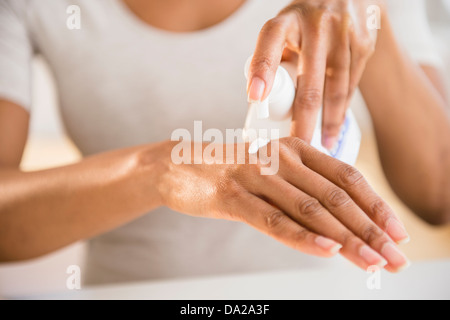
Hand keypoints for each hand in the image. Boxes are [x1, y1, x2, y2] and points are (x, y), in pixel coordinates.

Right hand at [156, 137, 409, 271]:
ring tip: (372, 261)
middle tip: (395, 256)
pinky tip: (327, 250)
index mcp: (294, 149)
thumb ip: (303, 189)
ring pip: (309, 209)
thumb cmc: (231, 173)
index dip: (375, 205)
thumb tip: (341, 221)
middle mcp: (280, 158)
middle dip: (370, 229)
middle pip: (335, 196)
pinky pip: (272, 219)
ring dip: (345, 238)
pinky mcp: (232, 196)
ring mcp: (255, 176)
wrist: (178, 165)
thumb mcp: (273, 173)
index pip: (346, 176)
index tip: (397, 232)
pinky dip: (302, 236)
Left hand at [247, 0, 381, 148]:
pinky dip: (343, 107)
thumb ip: (271, 58)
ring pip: (336, 89)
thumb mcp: (283, 30)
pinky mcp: (365, 42)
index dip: (262, 71)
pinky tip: (337, 125)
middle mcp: (316, 23)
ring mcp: (344, 32)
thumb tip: (260, 99)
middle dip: (304, 122)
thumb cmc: (304, 23)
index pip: (269, 43)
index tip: (255, 99)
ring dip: (330, 122)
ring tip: (323, 146)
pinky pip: (352, 83)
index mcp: (286, 21)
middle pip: (309, 85)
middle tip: (298, 149)